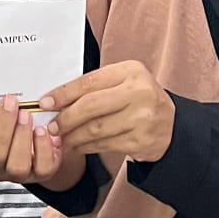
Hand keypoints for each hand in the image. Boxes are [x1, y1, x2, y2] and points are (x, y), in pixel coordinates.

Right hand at [0, 94, 82, 188]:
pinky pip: (42, 167)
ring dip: (22, 135)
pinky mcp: (39, 173)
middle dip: (3, 126)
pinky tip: (42, 130)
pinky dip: (43, 147)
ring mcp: (17, 174)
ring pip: (17, 165)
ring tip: (26, 114)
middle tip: (10, 102)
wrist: (32, 145)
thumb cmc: (6, 128)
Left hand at [42, 60, 174, 161]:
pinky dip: (87, 147)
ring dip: (73, 136)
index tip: (45, 102)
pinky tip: (79, 145)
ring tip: (62, 138)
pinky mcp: (142, 141)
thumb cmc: (140, 100)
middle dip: (66, 118)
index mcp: (131, 71)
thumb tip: (56, 100)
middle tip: (52, 125)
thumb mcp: (123, 82)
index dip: (63, 93)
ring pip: (96, 129)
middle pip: (90, 106)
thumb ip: (94, 87)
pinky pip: (105, 144)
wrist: (172, 125)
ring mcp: (142, 118)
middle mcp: (138, 92)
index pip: (89, 81)